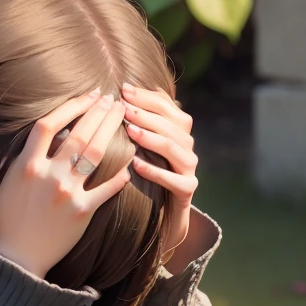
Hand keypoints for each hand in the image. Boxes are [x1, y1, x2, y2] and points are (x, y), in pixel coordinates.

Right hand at [0, 90, 132, 279]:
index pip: (48, 124)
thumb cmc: (5, 224)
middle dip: (98, 112)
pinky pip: (106, 189)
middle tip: (113, 100)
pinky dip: (119, 176)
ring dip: (110, 131)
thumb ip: (17, 163)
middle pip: (77, 134)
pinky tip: (130, 164)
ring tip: (123, 117)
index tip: (87, 96)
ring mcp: (67, 193)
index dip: (70, 106)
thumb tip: (29, 142)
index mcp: (26, 166)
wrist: (15, 260)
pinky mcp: (82, 212)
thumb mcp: (2, 187)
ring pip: (93, 154)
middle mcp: (48, 175)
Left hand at [120, 83, 196, 259]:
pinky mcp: (188, 189)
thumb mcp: (139, 145)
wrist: (162, 215)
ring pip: (176, 147)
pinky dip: (156, 171)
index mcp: (178, 130)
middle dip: (147, 113)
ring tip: (130, 132)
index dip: (146, 96)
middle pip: (173, 123)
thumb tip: (116, 94)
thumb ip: (135, 122)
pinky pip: (175, 180)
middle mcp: (187, 145)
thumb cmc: (144, 174)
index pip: (167, 105)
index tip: (123, 89)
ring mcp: (189, 168)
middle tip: (123, 108)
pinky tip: (136, 165)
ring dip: (152, 138)